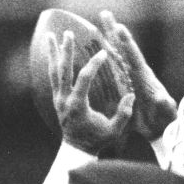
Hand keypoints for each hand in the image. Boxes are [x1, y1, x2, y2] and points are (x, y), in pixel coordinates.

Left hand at [47, 30, 133, 152]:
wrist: (76, 149)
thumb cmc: (97, 140)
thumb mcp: (113, 131)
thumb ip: (123, 115)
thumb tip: (132, 96)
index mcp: (78, 106)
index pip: (84, 79)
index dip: (94, 64)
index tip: (103, 53)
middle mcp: (64, 100)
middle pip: (63, 70)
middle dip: (66, 51)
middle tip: (68, 34)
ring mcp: (58, 99)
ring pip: (54, 71)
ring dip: (53, 53)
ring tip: (51, 35)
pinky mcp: (57, 99)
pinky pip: (53, 77)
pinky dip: (52, 63)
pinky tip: (51, 51)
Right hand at [98, 10, 177, 139]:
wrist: (160, 129)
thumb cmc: (164, 121)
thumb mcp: (166, 114)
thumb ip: (165, 105)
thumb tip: (162, 98)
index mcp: (145, 79)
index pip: (135, 58)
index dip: (128, 44)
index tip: (121, 28)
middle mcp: (136, 74)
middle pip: (122, 50)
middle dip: (114, 32)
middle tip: (104, 14)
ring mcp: (128, 79)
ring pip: (113, 56)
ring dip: (104, 40)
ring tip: (94, 25)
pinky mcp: (122, 86)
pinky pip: (108, 70)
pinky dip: (99, 59)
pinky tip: (89, 51)